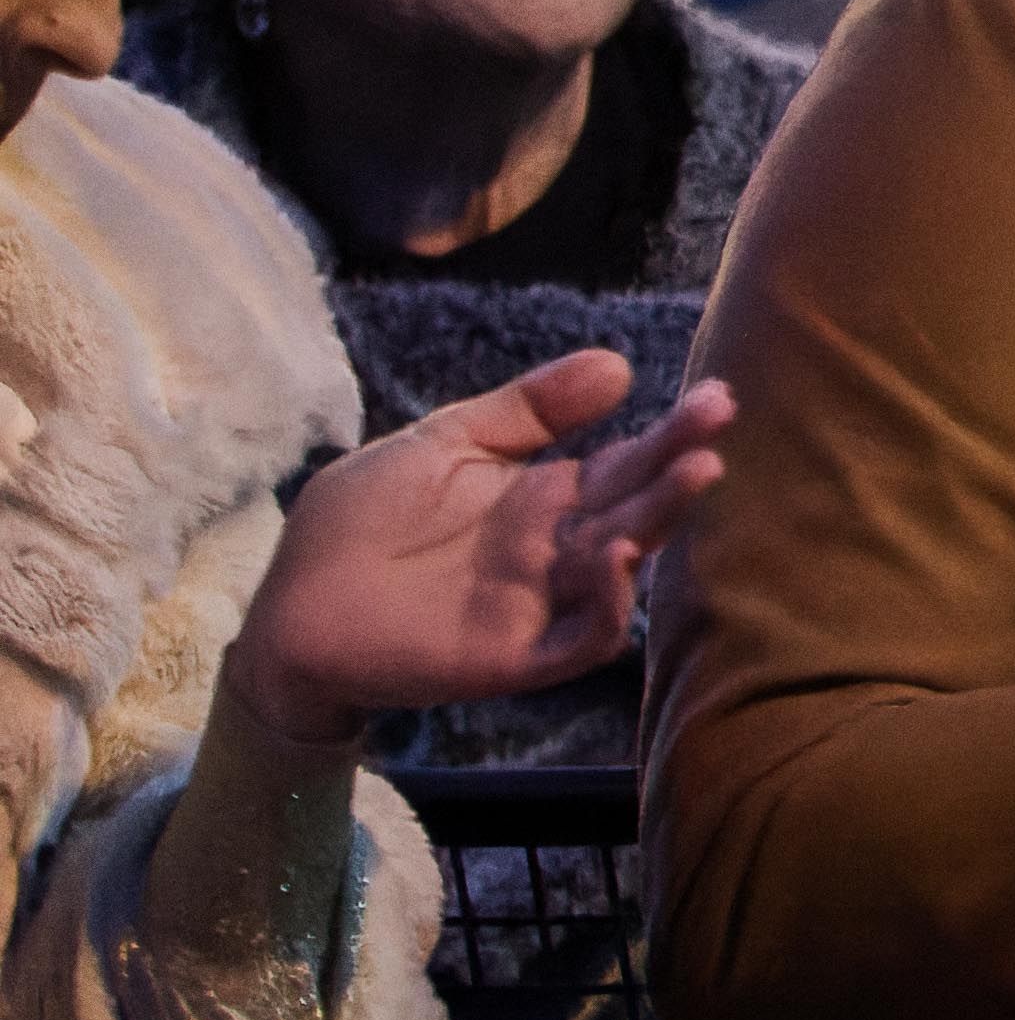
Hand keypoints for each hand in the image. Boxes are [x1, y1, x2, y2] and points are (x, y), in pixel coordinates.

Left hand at [227, 355, 729, 746]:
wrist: (291, 608)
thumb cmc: (360, 522)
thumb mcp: (444, 442)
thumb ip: (526, 410)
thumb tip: (618, 364)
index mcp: (545, 498)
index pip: (626, 463)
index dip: (671, 433)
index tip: (716, 397)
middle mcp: (558, 549)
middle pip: (635, 507)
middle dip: (678, 468)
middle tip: (718, 428)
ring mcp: (542, 602)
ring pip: (623, 566)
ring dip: (661, 523)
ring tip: (695, 474)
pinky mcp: (517, 655)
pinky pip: (582, 637)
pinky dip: (609, 606)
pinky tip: (616, 559)